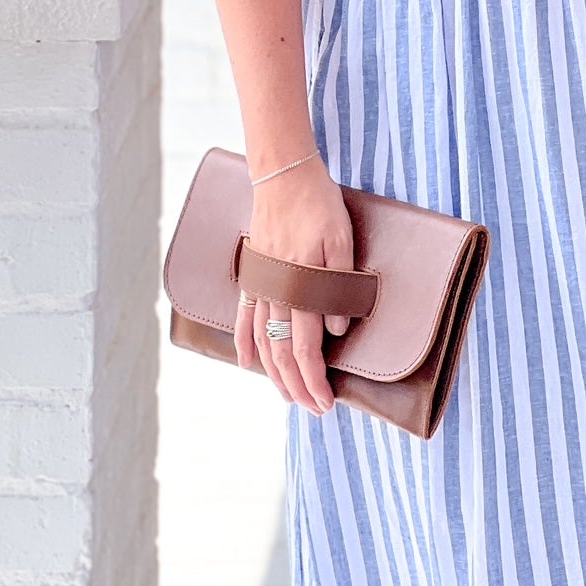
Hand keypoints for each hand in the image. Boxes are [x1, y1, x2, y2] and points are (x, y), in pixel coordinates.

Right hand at [234, 158, 356, 412]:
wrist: (284, 175)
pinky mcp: (254, 274)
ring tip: (287, 395)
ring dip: (274, 374)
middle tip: (313, 409)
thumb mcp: (342, 238)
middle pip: (283, 354)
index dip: (315, 380)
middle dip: (297, 386)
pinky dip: (244, 343)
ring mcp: (262, 285)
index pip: (305, 348)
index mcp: (300, 286)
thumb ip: (340, 283)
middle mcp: (277, 292)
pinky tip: (248, 363)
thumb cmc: (319, 204)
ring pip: (263, 342)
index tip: (327, 402)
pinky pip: (244, 317)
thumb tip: (336, 328)